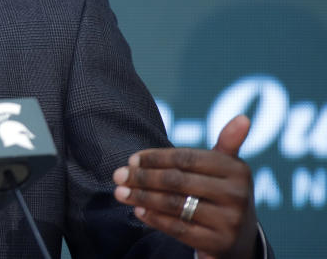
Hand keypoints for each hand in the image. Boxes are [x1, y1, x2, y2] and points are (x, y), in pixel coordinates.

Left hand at [112, 115, 259, 258]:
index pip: (185, 159)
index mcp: (237, 169)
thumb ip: (227, 143)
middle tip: (117, 175)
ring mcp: (229, 220)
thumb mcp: (227, 169)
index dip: (155, 158)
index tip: (131, 160)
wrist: (240, 240)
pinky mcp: (218, 243)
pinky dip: (154, 218)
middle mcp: (236, 194)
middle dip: (142, 177)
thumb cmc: (222, 194)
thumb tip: (243, 117)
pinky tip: (138, 211)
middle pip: (177, 181)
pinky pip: (178, 229)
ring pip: (175, 204)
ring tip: (120, 192)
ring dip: (141, 197)